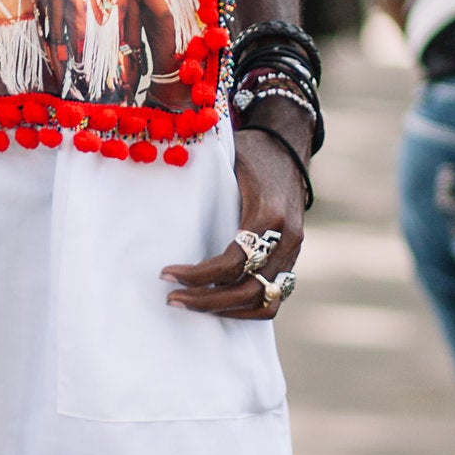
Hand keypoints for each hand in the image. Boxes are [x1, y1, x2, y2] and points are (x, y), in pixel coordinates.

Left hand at [161, 124, 308, 316]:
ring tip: (194, 305)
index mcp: (268, 215)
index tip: (166, 274)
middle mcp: (286, 238)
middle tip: (172, 298)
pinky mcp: (292, 257)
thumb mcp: (226, 161)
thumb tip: (160, 209)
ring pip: (264, 301)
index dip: (197, 275)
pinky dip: (245, 306)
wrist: (289, 145)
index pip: (232, 262)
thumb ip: (203, 186)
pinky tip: (216, 302)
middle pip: (247, 290)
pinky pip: (273, 296)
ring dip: (226, 310)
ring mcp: (293, 251)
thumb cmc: (251, 152)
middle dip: (206, 300)